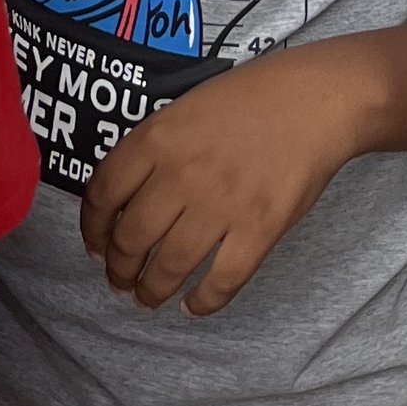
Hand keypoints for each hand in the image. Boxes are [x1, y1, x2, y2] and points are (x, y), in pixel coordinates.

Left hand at [80, 48, 375, 313]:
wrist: (314, 100)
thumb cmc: (249, 99)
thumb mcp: (184, 108)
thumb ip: (152, 149)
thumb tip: (124, 199)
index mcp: (156, 138)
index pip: (103, 193)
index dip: (92, 228)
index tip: (95, 246)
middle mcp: (181, 173)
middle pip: (132, 237)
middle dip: (119, 269)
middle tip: (120, 281)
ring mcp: (221, 203)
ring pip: (170, 265)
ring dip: (151, 290)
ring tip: (147, 299)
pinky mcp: (259, 228)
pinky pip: (222, 279)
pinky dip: (203, 302)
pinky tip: (193, 306)